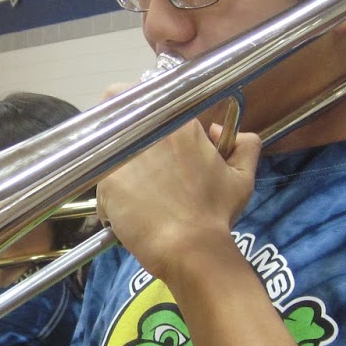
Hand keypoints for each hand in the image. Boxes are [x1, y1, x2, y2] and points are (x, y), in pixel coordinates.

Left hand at [96, 119, 260, 282]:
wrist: (192, 249)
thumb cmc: (216, 215)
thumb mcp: (242, 177)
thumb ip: (245, 145)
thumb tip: (217, 130)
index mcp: (180, 122)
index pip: (146, 96)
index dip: (140, 110)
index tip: (145, 130)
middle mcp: (149, 131)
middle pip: (115, 111)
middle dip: (117, 129)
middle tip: (129, 155)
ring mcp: (124, 156)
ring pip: (105, 150)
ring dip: (112, 165)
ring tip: (130, 191)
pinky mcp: (106, 181)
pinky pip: (100, 182)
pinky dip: (109, 198)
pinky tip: (124, 214)